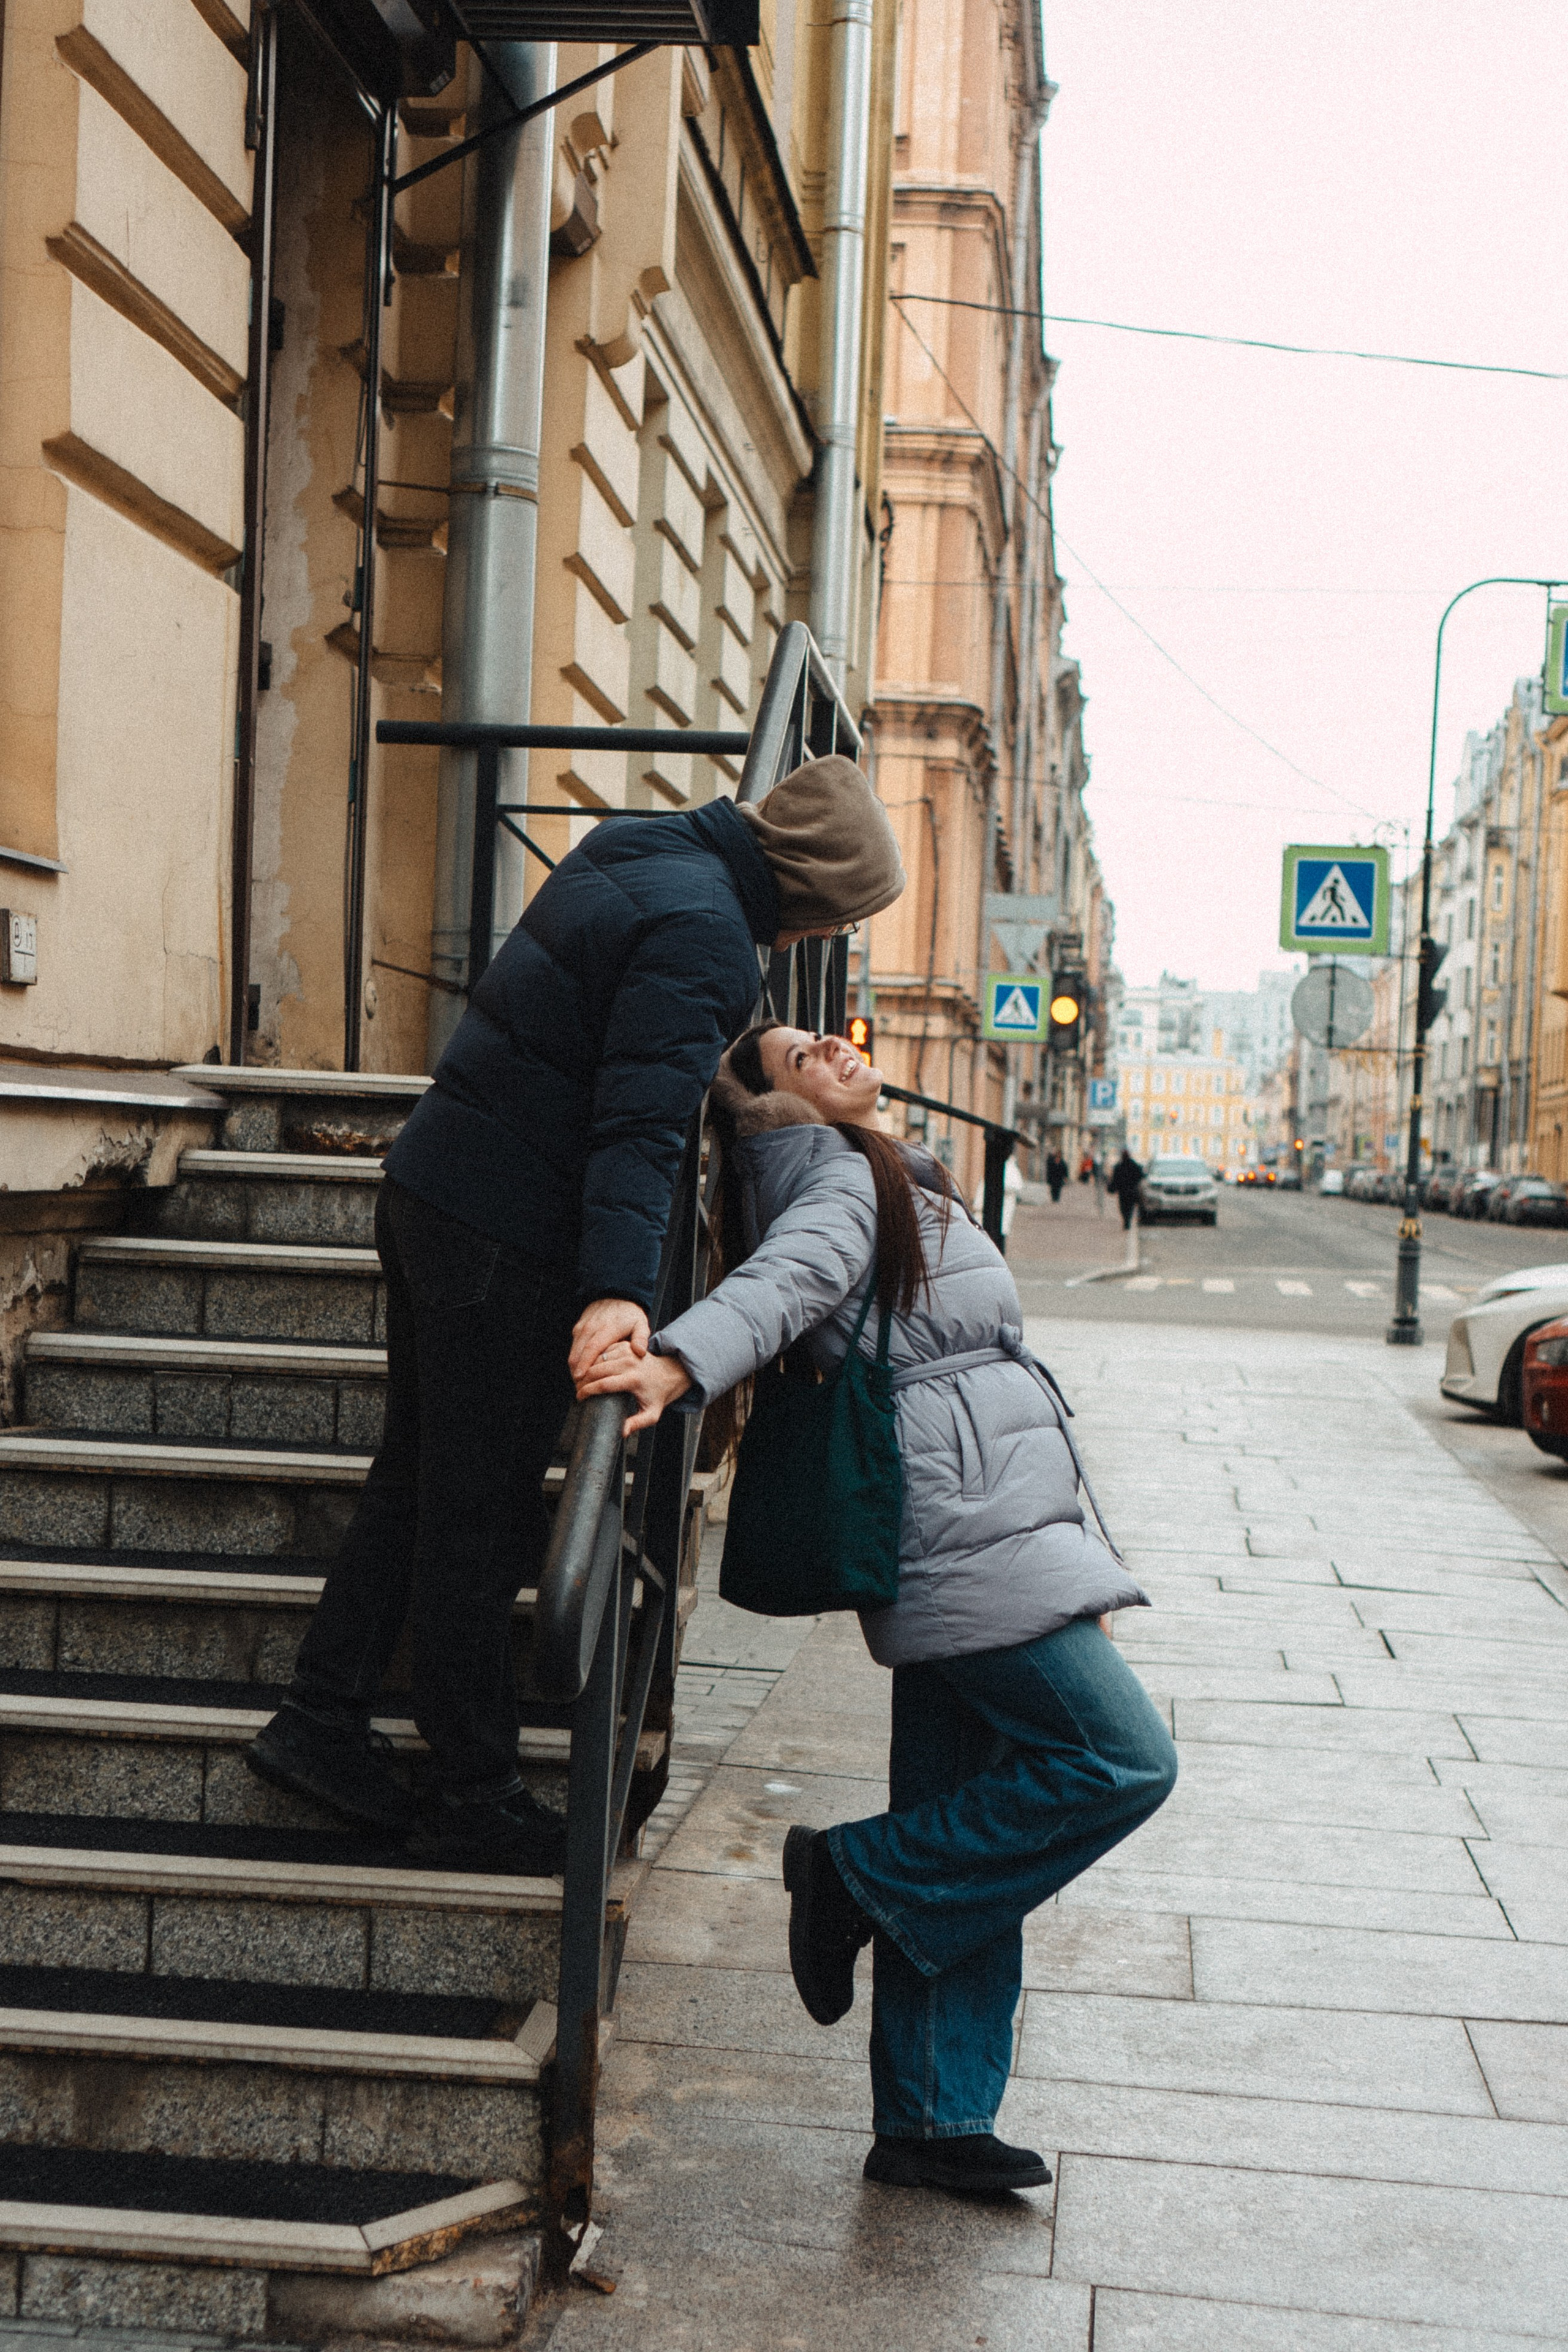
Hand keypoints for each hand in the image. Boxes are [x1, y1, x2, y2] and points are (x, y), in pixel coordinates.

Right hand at [569, 1297, 649, 1384]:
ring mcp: (583, 1327)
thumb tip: (640, 1352)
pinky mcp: (578, 1328)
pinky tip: (580, 1371)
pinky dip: (575, 1359)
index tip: (580, 1378)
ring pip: (573, 1351)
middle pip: (578, 1353)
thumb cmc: (629, 1314)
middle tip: (580, 1388)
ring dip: (574, 1367)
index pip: (592, 1349)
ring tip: (579, 1384)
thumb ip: (641, 1339)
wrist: (615, 1295)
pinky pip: (573, 1346)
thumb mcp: (641, 1324)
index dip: (585, 1364)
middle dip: (576, 1371)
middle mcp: (592, 1328)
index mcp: (607, 1329)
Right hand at [575, 1340, 691, 1433]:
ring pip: (597, 1359)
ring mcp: (627, 1352)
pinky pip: (603, 1351)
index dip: (588, 1391)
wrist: (669, 1373)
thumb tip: (622, 1433)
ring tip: (580, 1381)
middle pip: (597, 1370)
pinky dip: (593, 1360)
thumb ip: (636, 1424)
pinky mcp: (624, 1345)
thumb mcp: (651, 1414)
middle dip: (583, 1380)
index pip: (603, 1384)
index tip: (579, 1398)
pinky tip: (589, 1370)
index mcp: (634, 1379)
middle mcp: (630, 1363)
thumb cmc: (658, 1395)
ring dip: (586, 1369)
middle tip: (577, 1390)